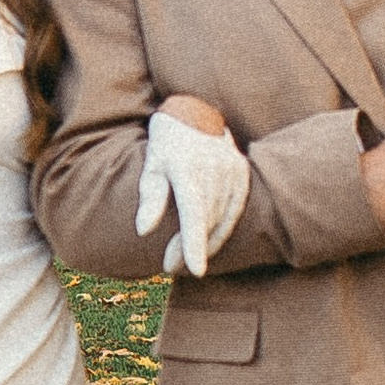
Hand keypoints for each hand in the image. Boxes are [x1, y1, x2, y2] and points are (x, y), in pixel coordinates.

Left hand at [137, 100, 250, 276]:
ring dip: (206, 242)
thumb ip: (150, 198)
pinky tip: (208, 242)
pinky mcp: (241, 173)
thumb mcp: (152, 165)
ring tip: (185, 257)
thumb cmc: (165, 144)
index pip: (194, 215)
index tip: (196, 271)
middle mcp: (215, 169)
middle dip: (188, 248)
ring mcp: (232, 170)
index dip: (194, 245)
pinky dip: (222, 229)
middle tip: (170, 266)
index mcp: (188, 169)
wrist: (193, 113)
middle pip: (206, 222)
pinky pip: (234, 210)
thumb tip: (143, 230)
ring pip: (221, 219)